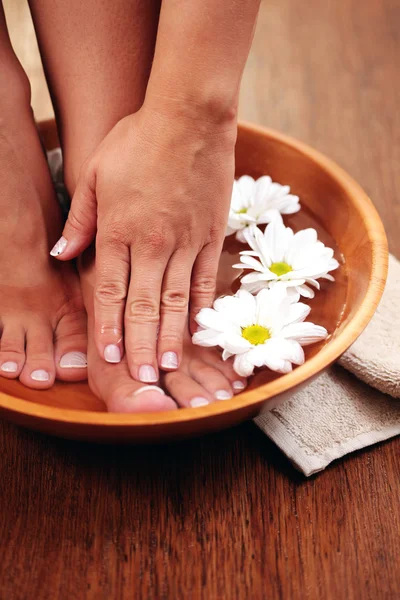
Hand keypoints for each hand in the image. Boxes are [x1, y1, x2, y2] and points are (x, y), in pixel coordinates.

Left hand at [51, 106, 235, 381]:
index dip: (109, 328)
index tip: (110, 358)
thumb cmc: (138, 139)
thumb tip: (60, 253)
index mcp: (118, 230)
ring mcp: (185, 241)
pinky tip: (197, 330)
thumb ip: (80, 219)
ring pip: (175, 300)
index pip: (110, 291)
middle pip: (143, 305)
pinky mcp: (210, 235)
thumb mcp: (95, 172)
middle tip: (141, 378)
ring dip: (171, 336)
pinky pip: (205, 278)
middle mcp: (151, 243)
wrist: (190, 116)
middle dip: (140, 345)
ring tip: (168, 367)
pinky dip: (200, 306)